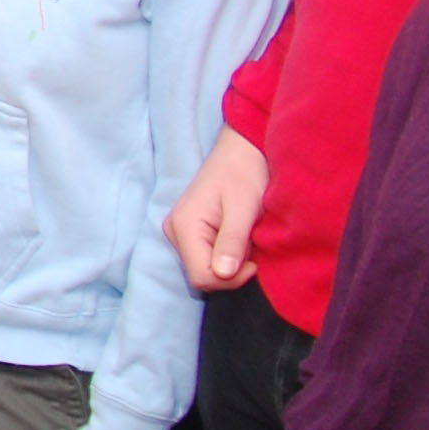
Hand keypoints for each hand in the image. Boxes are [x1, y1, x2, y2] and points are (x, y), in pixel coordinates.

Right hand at [168, 128, 268, 293]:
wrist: (242, 150)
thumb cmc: (245, 173)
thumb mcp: (244, 207)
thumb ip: (232, 241)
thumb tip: (223, 274)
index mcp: (184, 226)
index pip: (201, 277)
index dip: (231, 279)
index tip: (254, 262)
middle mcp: (174, 231)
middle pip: (201, 275)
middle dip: (230, 271)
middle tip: (250, 247)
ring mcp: (180, 232)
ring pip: (204, 268)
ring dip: (229, 263)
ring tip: (244, 238)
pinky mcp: (189, 232)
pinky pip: (206, 257)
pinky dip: (226, 255)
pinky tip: (237, 238)